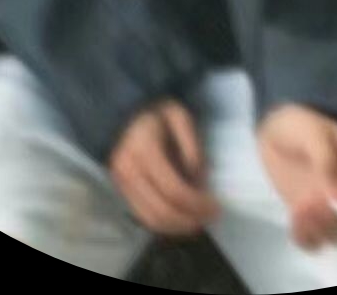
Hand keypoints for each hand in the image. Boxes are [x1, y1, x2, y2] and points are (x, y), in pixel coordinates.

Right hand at [108, 98, 220, 236]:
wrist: (121, 110)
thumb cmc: (154, 111)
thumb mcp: (180, 117)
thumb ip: (192, 148)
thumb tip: (200, 183)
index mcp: (145, 151)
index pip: (174, 191)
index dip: (197, 204)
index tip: (217, 207)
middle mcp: (129, 172)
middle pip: (162, 212)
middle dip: (189, 220)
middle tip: (211, 217)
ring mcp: (121, 183)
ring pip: (150, 220)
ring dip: (177, 226)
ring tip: (198, 220)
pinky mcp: (119, 189)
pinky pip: (142, 216)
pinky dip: (164, 222)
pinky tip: (181, 216)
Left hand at [257, 104, 336, 250]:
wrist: (274, 130)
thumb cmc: (299, 124)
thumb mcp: (313, 133)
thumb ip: (324, 158)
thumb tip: (330, 190)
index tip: (335, 192)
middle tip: (312, 202)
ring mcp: (330, 204)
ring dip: (323, 230)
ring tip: (300, 212)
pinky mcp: (309, 216)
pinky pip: (314, 240)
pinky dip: (306, 239)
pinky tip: (294, 223)